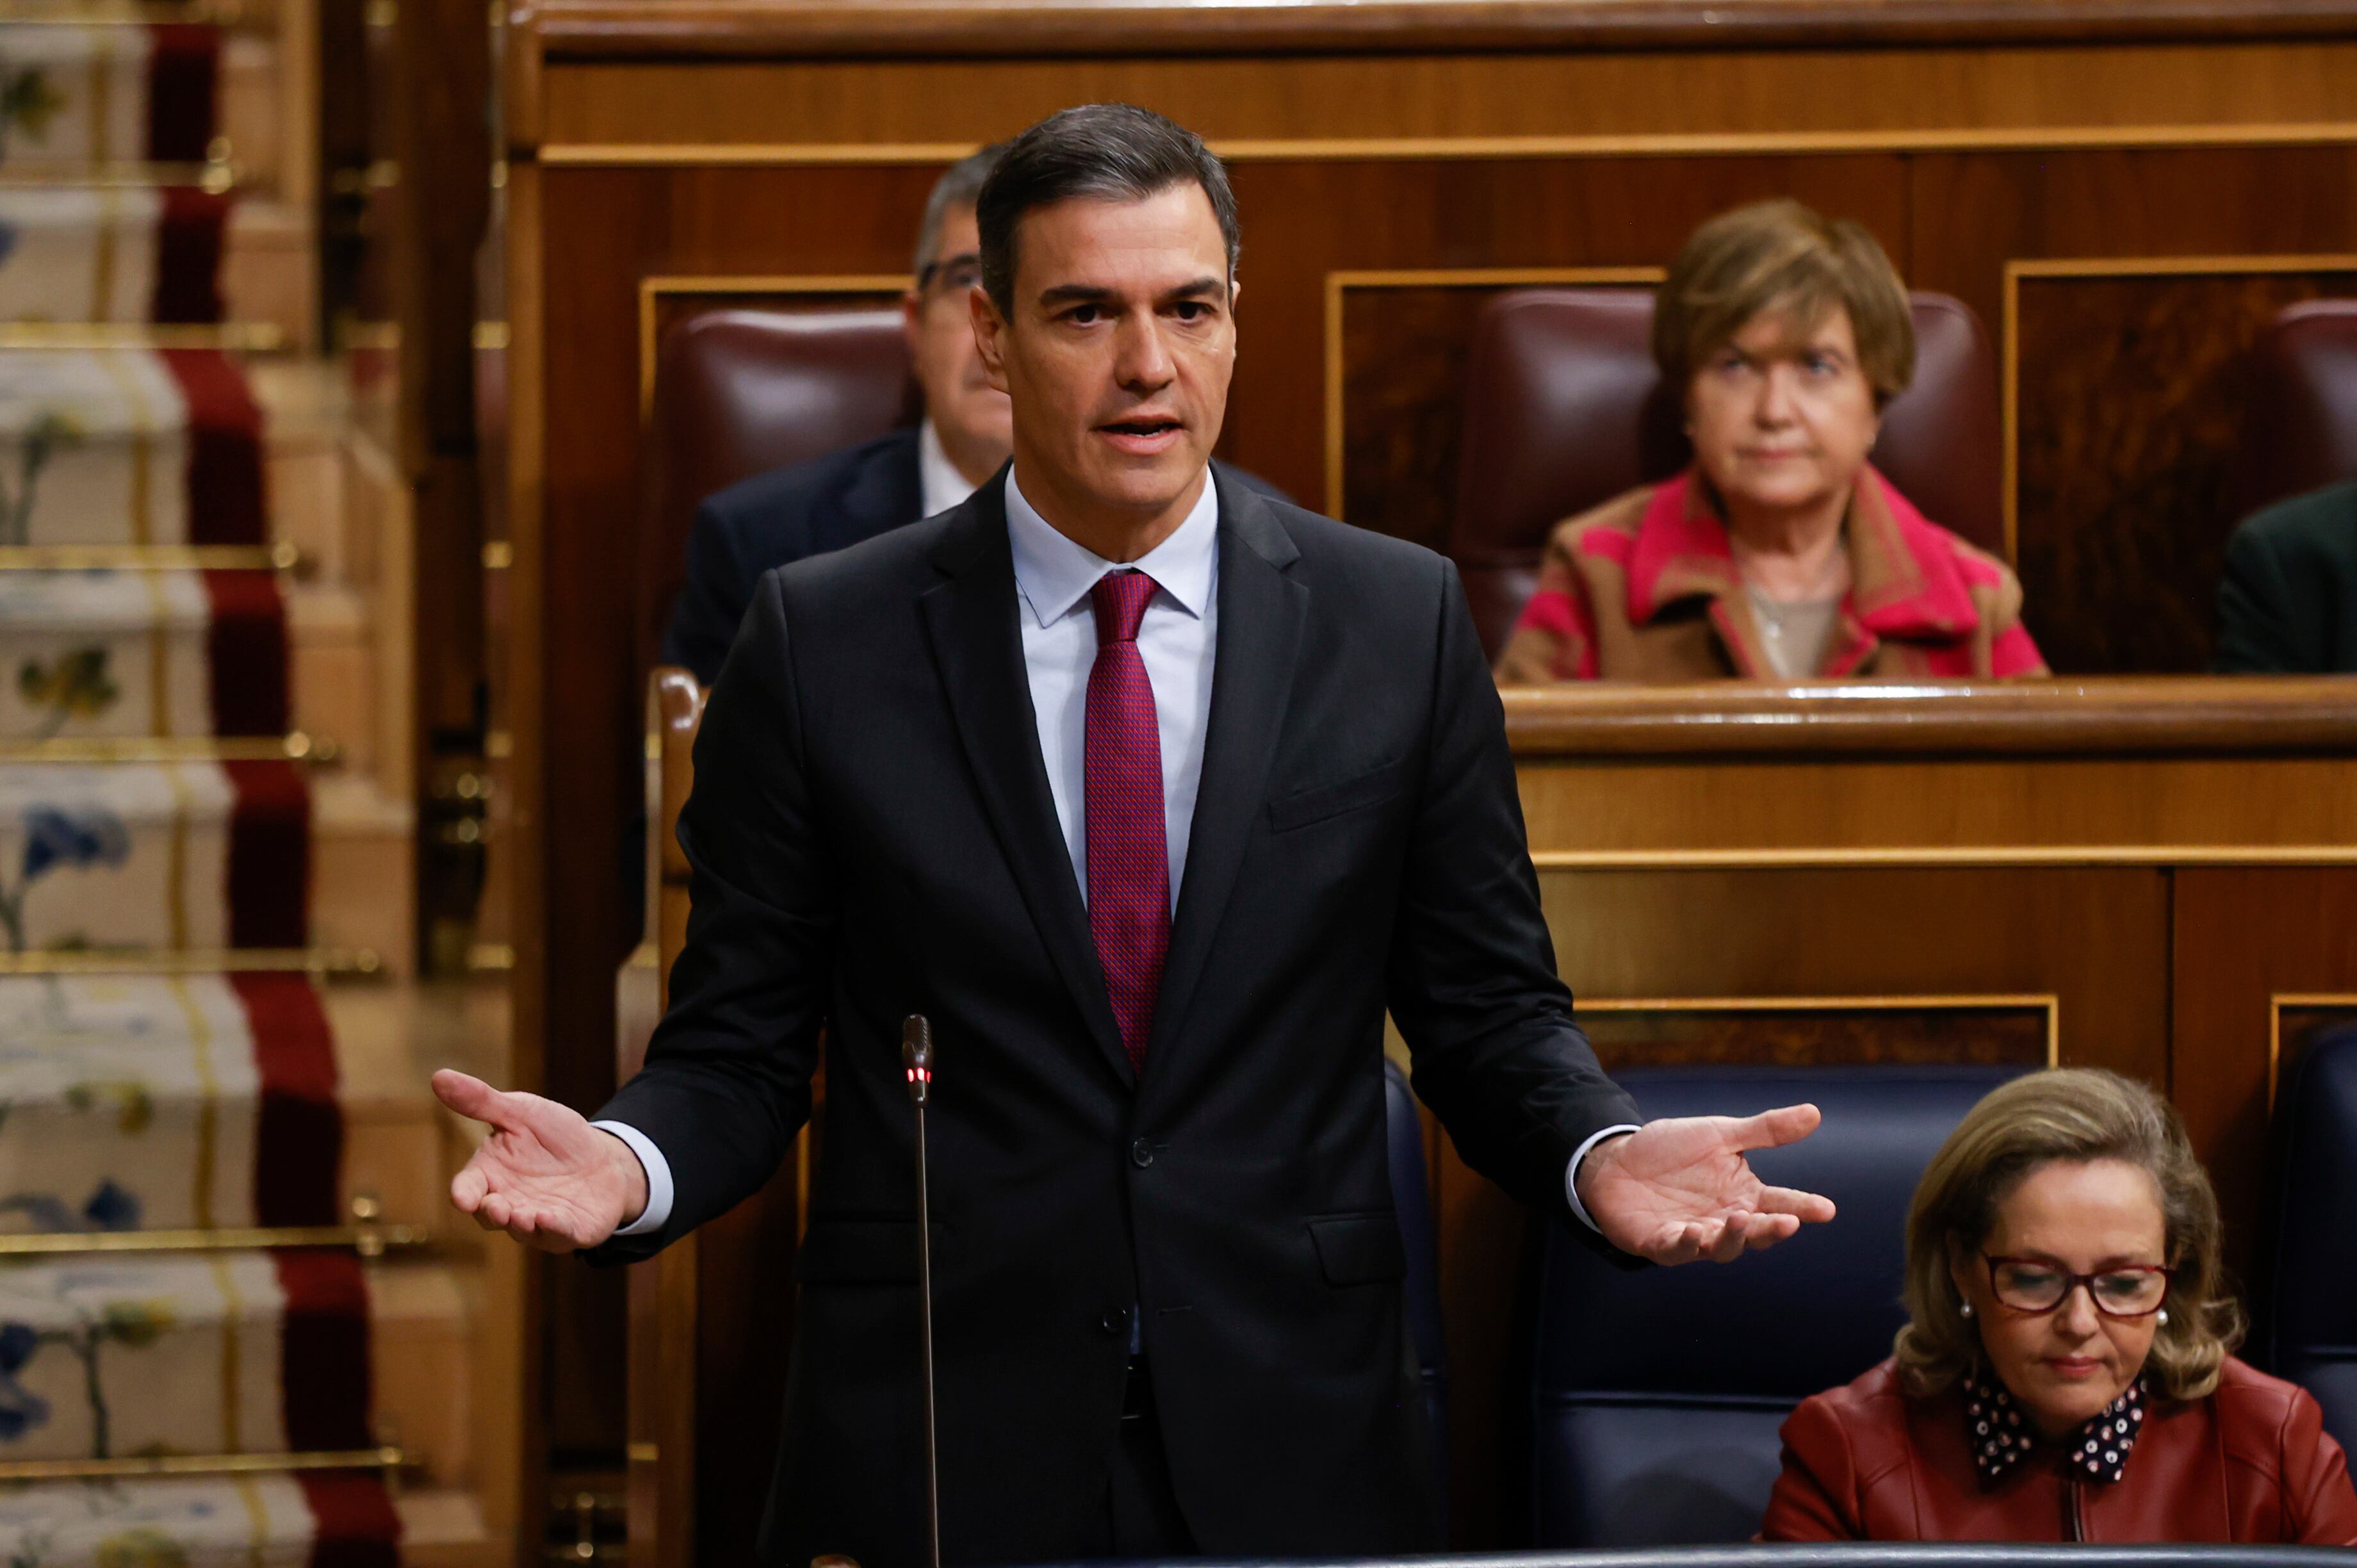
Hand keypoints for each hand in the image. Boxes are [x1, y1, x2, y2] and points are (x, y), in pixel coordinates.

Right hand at [432, 1070, 649, 1252]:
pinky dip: (554, 1229)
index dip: (464, 1194)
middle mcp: (509, 1203)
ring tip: (521, 1215)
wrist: (603, 1157)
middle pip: (491, 1216)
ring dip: (520, 1224)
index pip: (468, 1188)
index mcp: (491, 1175)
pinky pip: (560, 1235)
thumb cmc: (553, 1136)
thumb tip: (438, 1076)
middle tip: (495, 1206)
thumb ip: (482, 1101)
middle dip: (491, 1213)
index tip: (463, 1197)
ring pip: (523, 1230)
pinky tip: (550, 1218)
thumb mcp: (520, 1112)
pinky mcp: (570, 1231)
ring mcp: (538, 1222)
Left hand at [1574, 1103, 1835, 1264]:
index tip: (1826, 1209)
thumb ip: (1765, 1131)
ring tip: (1739, 1219)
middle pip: (1755, 1233)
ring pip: (1721, 1247)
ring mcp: (1694, 1235)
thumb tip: (1815, 1113)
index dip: (1803, 1208)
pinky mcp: (1661, 1243)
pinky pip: (1677, 1249)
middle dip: (1771, 1229)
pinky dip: (1687, 1243)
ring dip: (1732, 1237)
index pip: (1779, 1204)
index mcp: (1742, 1195)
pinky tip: (1694, 1232)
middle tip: (1788, 1222)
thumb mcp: (1719, 1134)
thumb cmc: (1671, 1151)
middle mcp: (1723, 1220)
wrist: (1617, 1160)